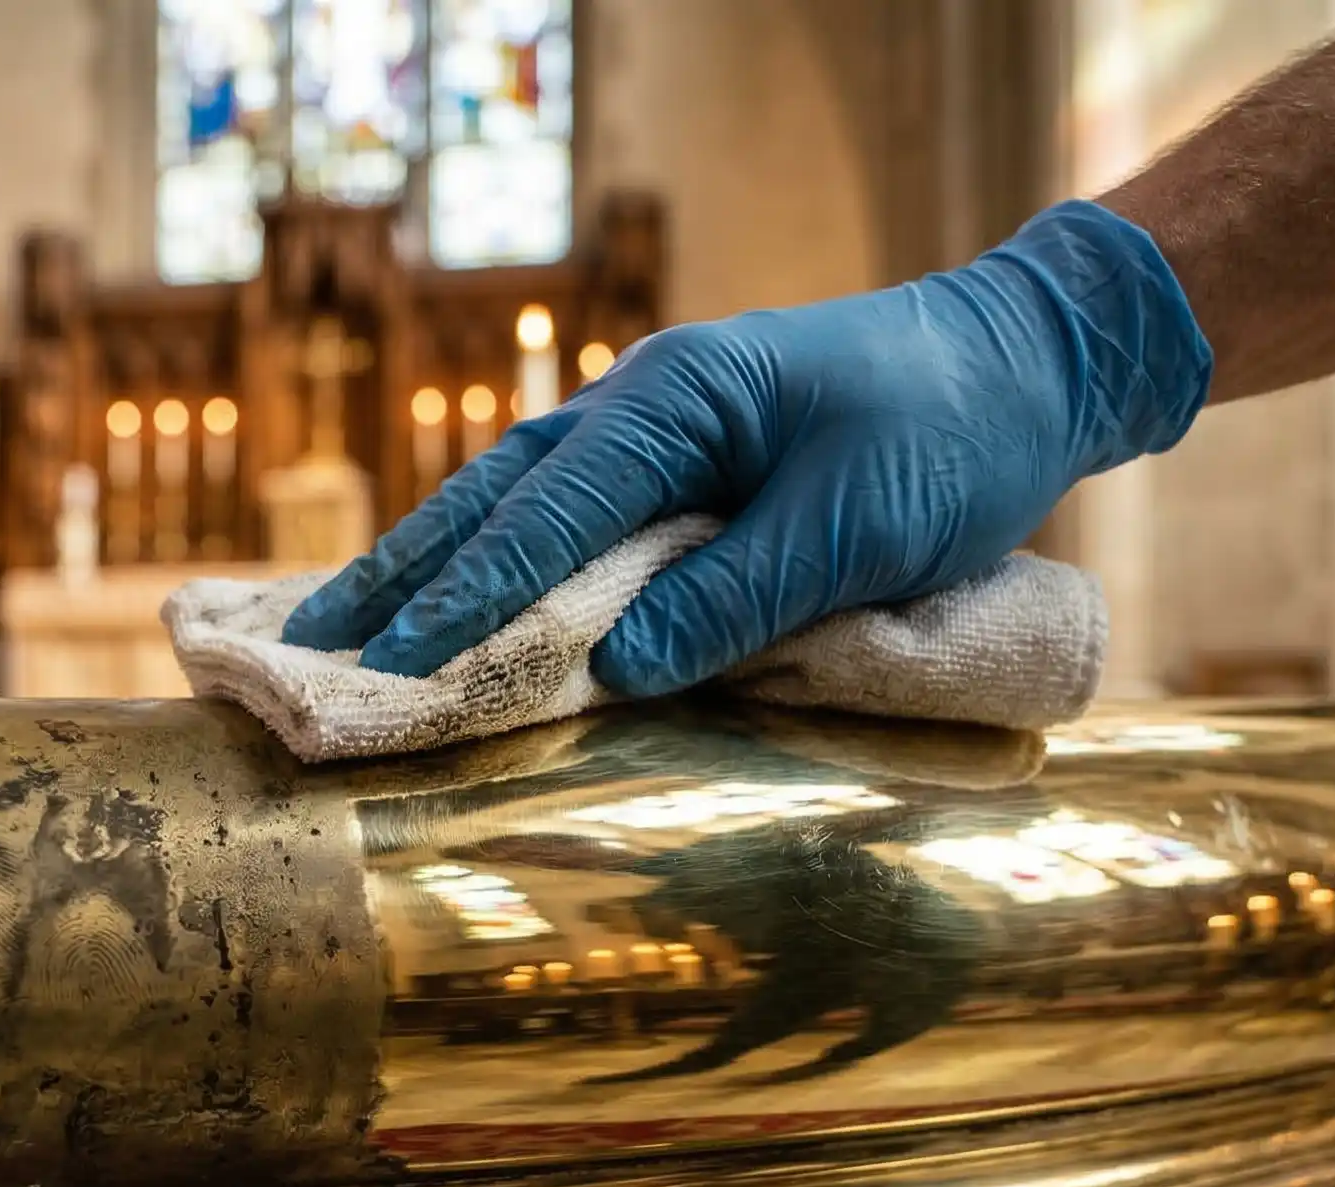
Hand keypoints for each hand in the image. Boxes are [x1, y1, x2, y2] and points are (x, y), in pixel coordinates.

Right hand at [280, 200, 1211, 696]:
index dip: (472, 599)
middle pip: (495, 496)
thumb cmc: (949, 439)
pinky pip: (561, 515)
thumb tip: (614, 670)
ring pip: (513, 501)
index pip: (549, 514)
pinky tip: (451, 599)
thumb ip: (734, 600)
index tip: (396, 666)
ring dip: (430, 567)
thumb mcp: (855, 529)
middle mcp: (645, 403)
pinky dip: (495, 558)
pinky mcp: (679, 466)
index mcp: (679, 402)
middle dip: (403, 576)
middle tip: (311, 648)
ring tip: (345, 630)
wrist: (1024, 368)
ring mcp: (655, 430)